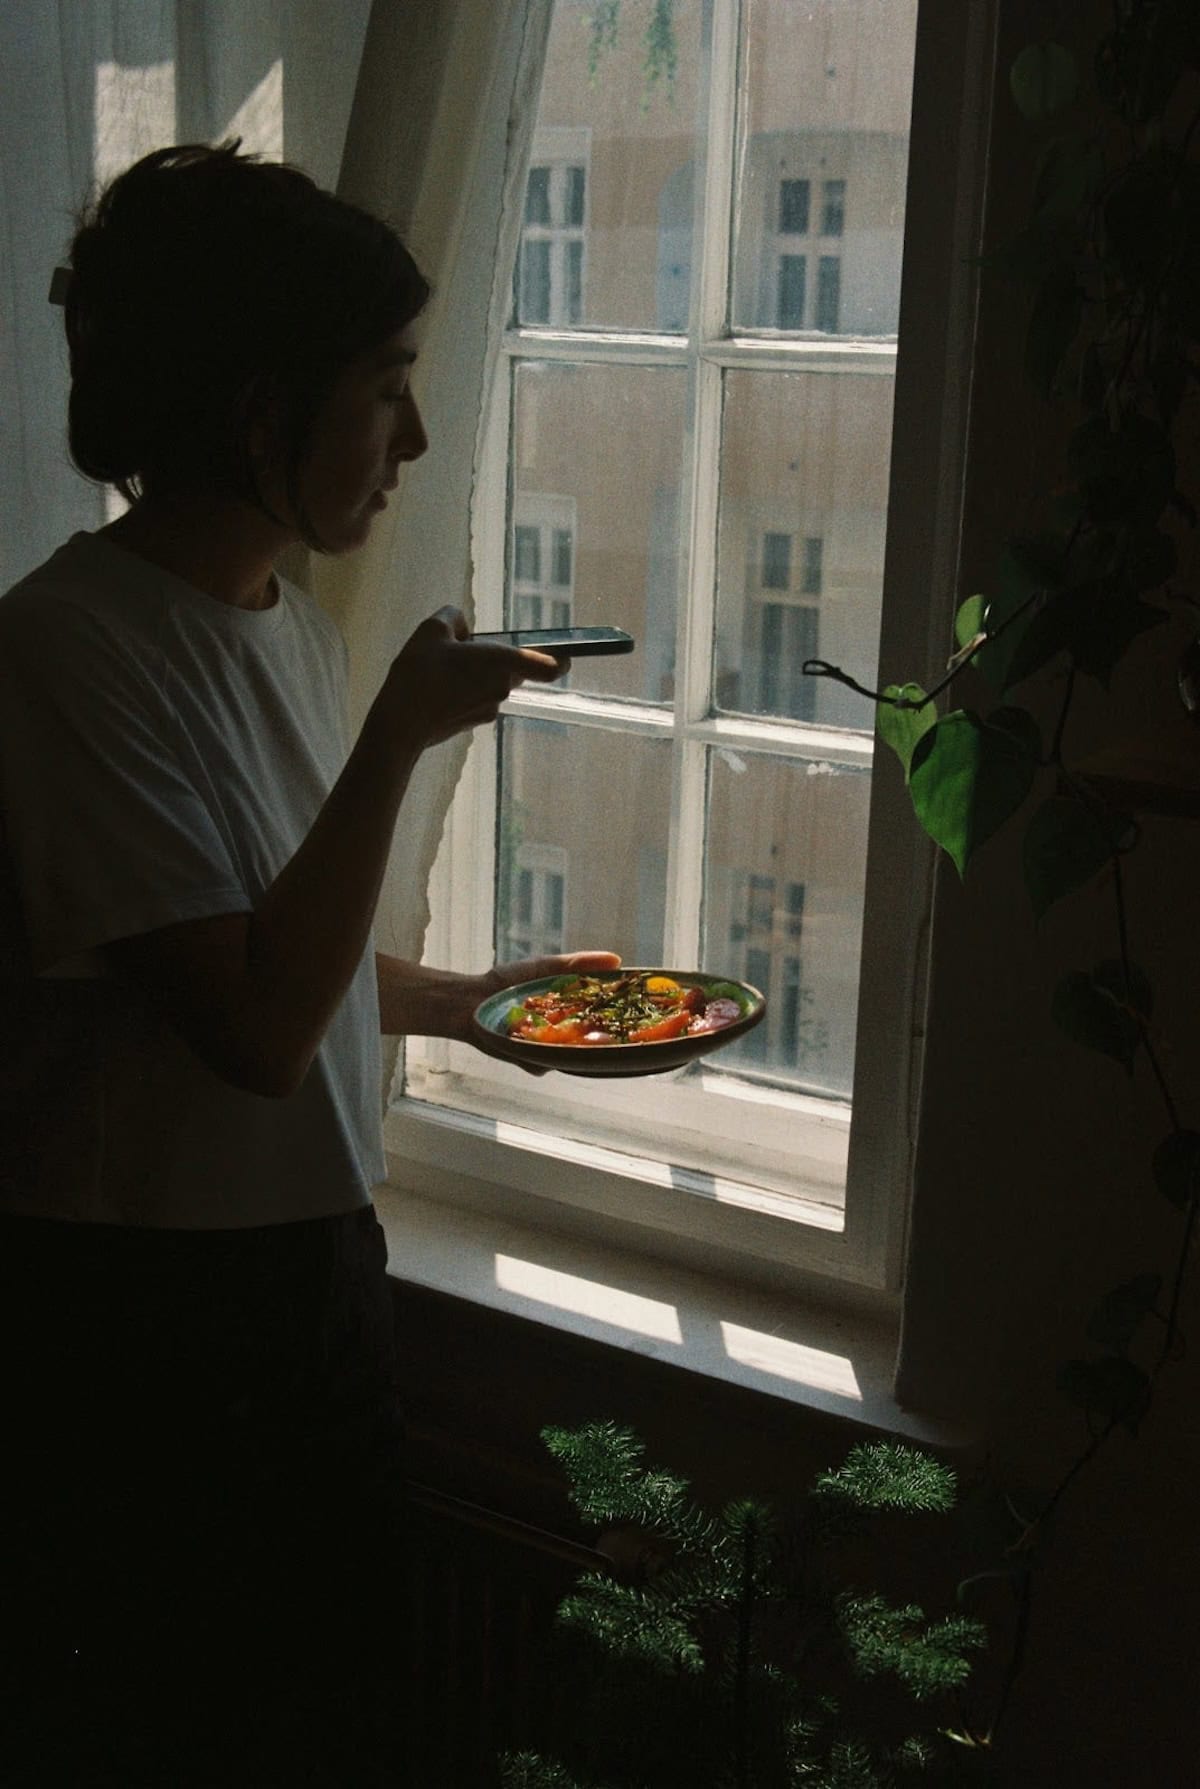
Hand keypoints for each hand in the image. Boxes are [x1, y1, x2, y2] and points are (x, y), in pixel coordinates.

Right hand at [383, 607, 568, 749]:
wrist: (399, 725)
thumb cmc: (419, 674)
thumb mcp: (431, 629)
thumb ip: (453, 617)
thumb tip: (462, 629)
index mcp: (501, 662)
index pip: (550, 665)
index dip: (561, 660)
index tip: (565, 654)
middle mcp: (503, 687)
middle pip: (514, 669)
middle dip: (496, 658)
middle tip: (465, 649)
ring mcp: (490, 709)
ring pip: (493, 683)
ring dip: (477, 674)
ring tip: (443, 668)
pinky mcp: (474, 722)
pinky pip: (477, 698)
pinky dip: (464, 690)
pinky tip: (437, 686)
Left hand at [473, 949, 622, 1073]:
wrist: (470, 1001)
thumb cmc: (507, 981)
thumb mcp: (546, 966)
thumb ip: (579, 963)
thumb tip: (616, 959)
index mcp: (570, 1009)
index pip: (602, 1015)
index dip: (618, 1015)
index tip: (636, 1012)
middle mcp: (563, 1033)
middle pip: (590, 1041)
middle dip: (602, 1039)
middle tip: (614, 1035)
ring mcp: (547, 1050)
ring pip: (569, 1057)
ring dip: (576, 1052)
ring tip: (584, 1044)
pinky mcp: (529, 1061)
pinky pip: (543, 1066)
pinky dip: (543, 1059)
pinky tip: (543, 1049)